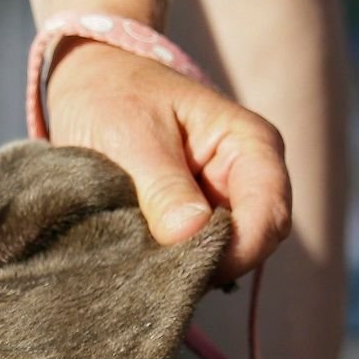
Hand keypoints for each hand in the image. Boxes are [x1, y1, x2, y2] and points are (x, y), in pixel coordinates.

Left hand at [45, 40, 291, 280]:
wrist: (89, 88)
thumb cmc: (115, 97)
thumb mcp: (131, 135)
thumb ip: (163, 185)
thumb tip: (190, 231)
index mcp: (250, 144)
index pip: (269, 216)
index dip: (237, 251)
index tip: (185, 267)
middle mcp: (247, 177)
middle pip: (253, 244)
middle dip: (210, 264)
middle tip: (154, 271)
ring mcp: (222, 202)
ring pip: (225, 257)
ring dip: (187, 268)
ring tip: (141, 262)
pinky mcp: (195, 222)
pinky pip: (195, 258)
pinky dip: (171, 266)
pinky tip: (140, 261)